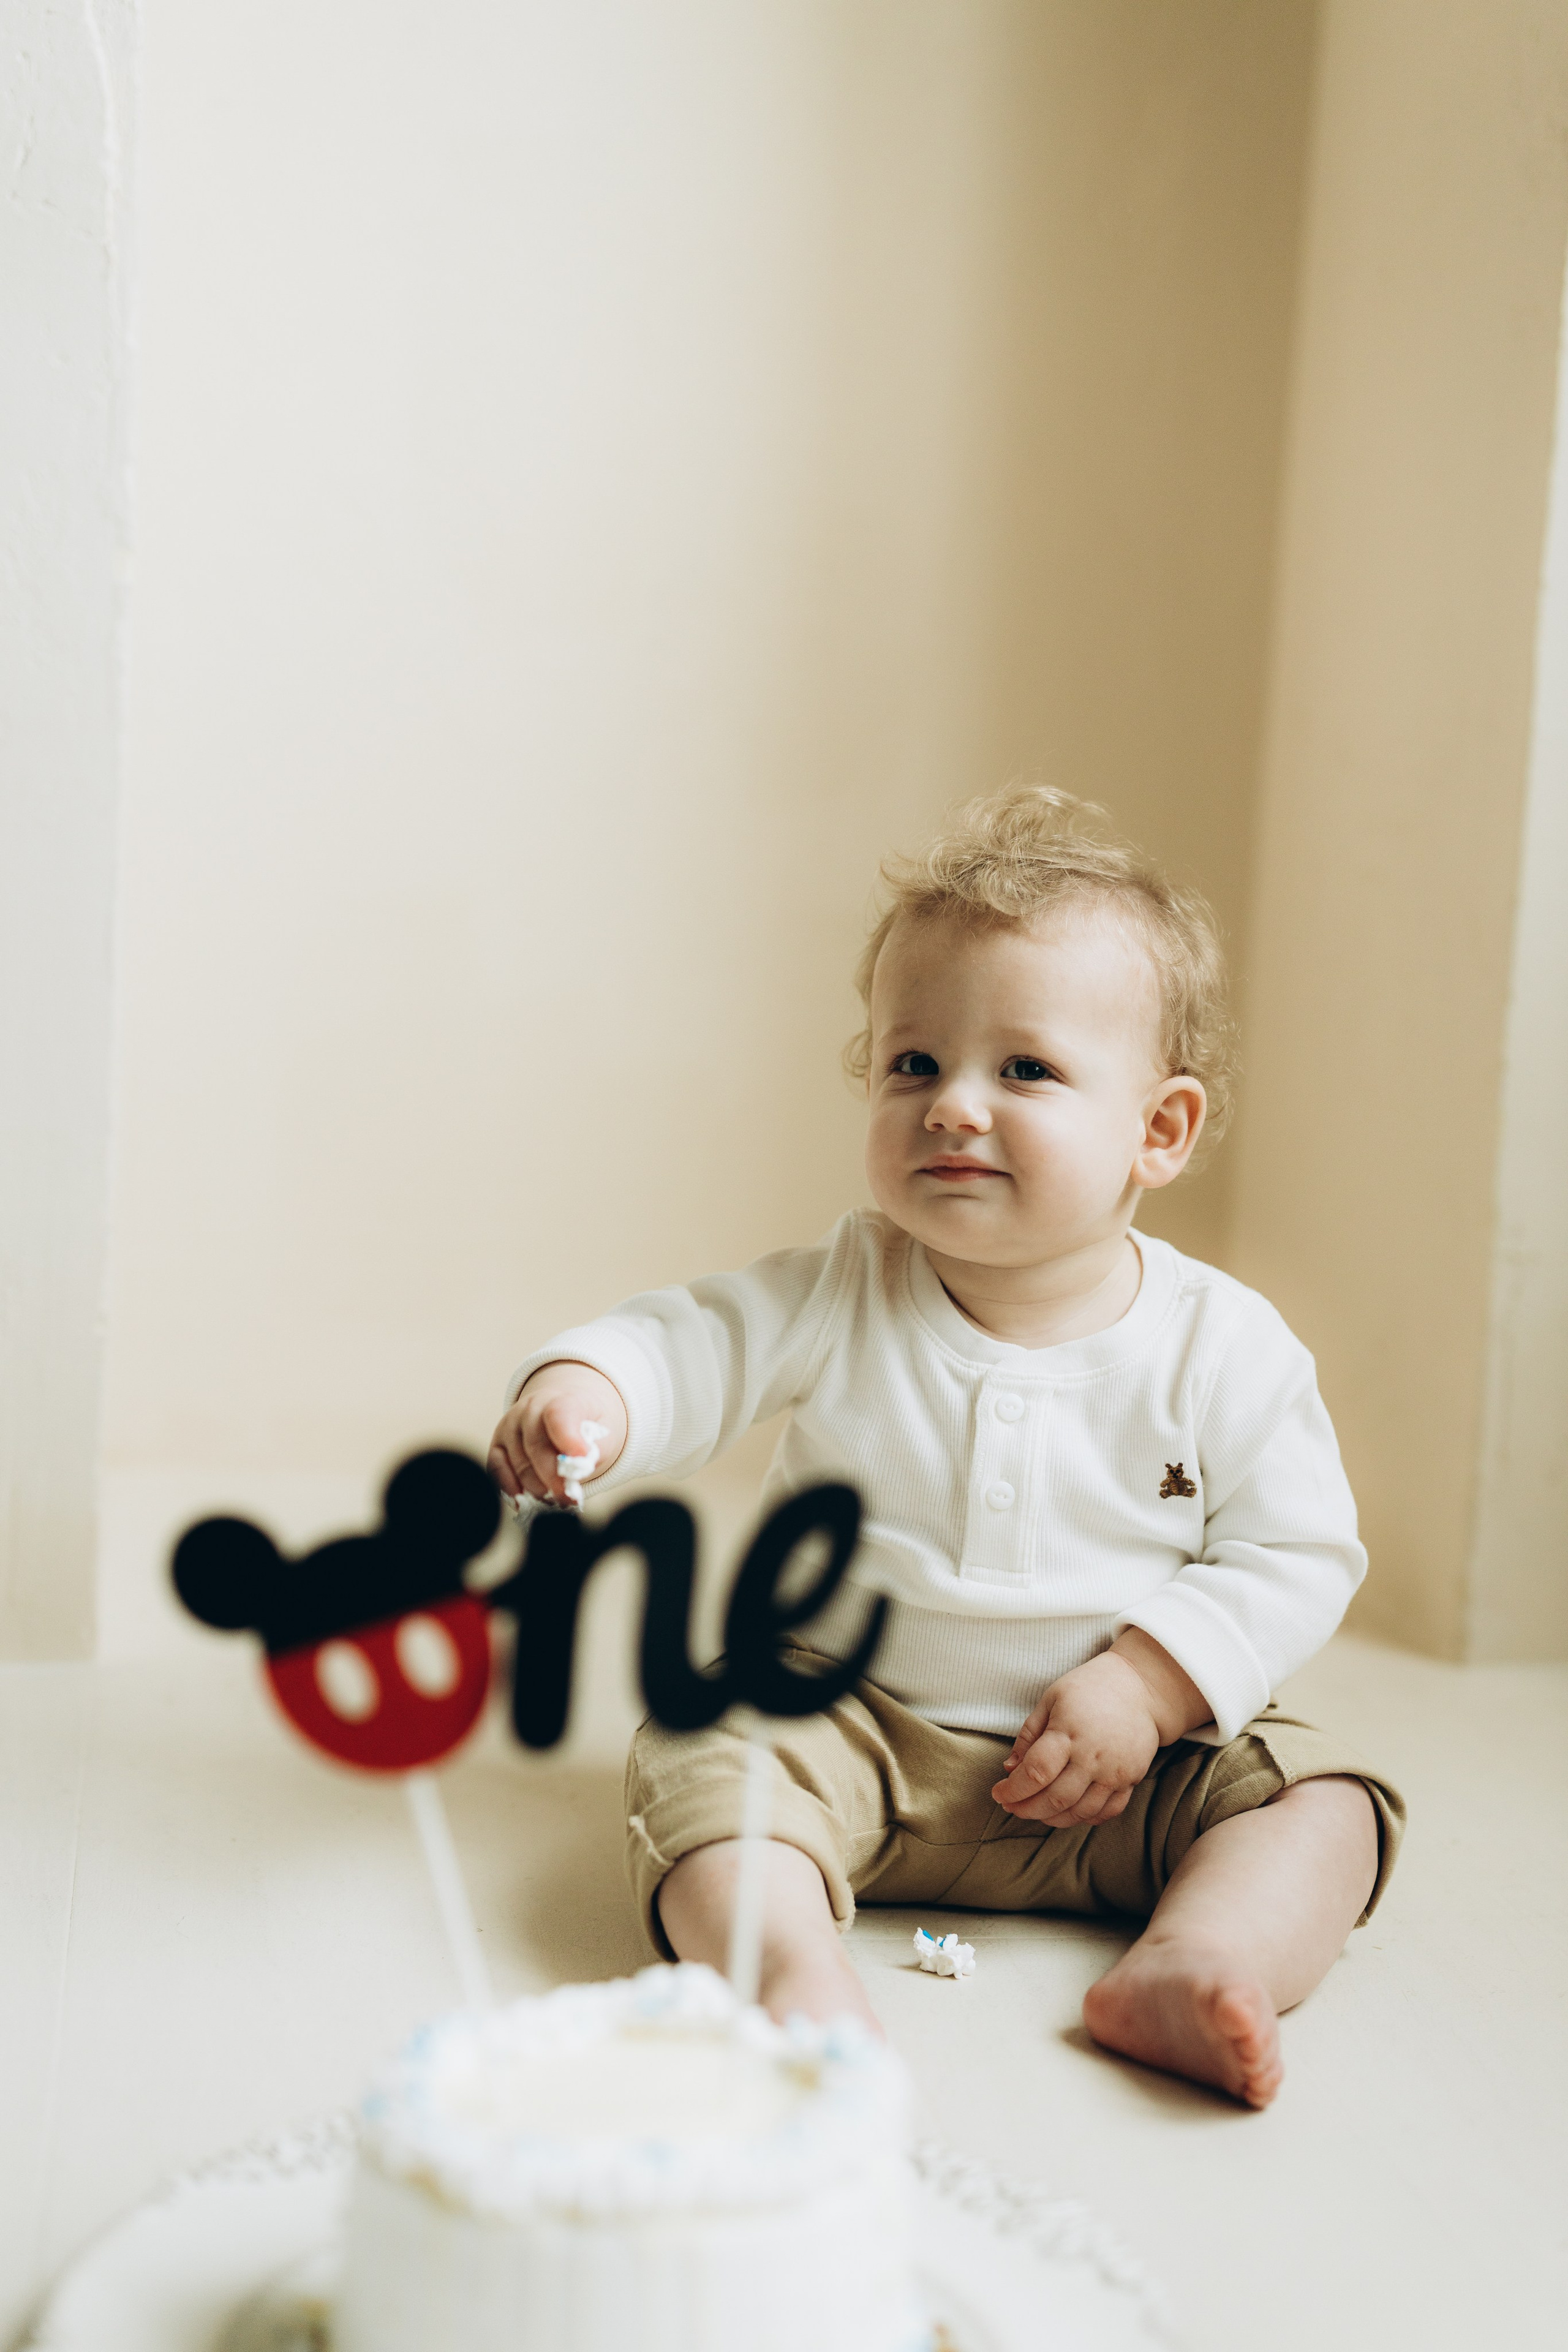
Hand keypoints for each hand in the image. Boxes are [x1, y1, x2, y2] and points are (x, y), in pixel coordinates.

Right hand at [487, 1363, 627, 1508]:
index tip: (582, 1459)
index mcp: (562, 1400)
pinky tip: (524, 1502)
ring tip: (555, 1500)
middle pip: (537, 1446)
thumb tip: (580, 1468)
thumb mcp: (604, 1431)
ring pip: (519, 1463)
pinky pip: (497, 1469)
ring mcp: (511, 1425)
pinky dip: (510, 1489)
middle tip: (568, 1498)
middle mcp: (531, 1409)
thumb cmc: (586, 1424)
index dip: (568, 1438)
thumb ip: (596, 1449)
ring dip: (537, 1488)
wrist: (566, 1411)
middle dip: (553, 1478)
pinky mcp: (498, 1443)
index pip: (559, 1414)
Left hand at [990, 1630, 1211, 1826]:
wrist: (1141, 1686)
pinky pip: (1107, 1812)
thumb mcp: (1051, 1699)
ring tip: (1036, 1811)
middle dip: (1026, 1809)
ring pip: (1080, 1812)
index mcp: (1068, 1733)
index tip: (998, 1793)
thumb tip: (1010, 1768)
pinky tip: (1068, 1811)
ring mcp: (1115, 1772)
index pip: (1035, 1773)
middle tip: (1012, 1807)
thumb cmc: (1089, 1688)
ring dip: (1052, 1818)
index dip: (1012, 1790)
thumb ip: (1029, 1735)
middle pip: (1054, 1799)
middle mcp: (1093, 1757)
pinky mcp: (1132, 1779)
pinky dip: (1084, 1818)